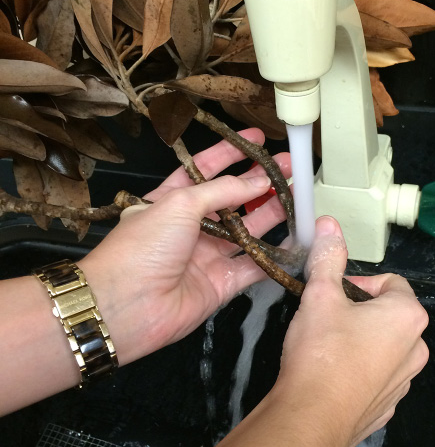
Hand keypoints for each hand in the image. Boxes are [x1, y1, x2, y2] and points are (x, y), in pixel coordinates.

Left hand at [78, 128, 290, 364]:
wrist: (125, 306)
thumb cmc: (140, 249)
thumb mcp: (179, 204)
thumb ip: (223, 190)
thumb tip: (257, 181)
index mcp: (171, 200)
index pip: (206, 170)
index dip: (231, 153)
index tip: (256, 140)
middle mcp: (190, 227)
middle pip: (233, 199)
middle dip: (260, 182)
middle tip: (288, 168)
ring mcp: (207, 256)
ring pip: (248, 231)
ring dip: (273, 214)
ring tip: (298, 196)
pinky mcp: (221, 284)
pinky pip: (254, 266)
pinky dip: (274, 255)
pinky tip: (293, 240)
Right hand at [275, 216, 428, 446]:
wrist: (311, 419)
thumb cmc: (321, 350)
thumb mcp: (320, 296)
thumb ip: (328, 257)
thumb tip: (328, 223)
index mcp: (407, 316)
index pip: (391, 283)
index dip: (360, 283)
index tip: (334, 294)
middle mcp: (416, 349)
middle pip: (390, 316)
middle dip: (361, 313)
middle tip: (327, 319)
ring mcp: (404, 383)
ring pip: (384, 348)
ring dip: (362, 343)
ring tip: (327, 350)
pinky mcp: (386, 408)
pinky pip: (376, 379)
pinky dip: (359, 373)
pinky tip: (331, 378)